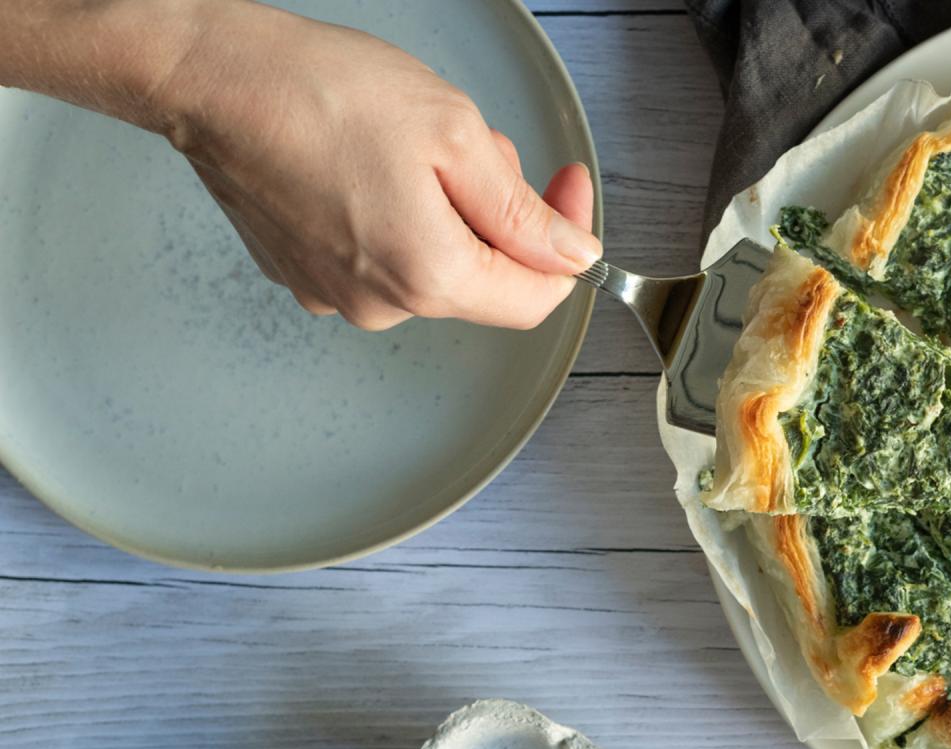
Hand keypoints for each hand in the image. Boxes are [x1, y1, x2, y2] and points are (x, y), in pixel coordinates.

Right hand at [152, 2, 598, 329]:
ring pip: (433, 261)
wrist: (212, 78)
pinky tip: (368, 161)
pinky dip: (395, 213)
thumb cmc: (320, 93)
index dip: (566, 243)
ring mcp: (336, 293)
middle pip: (484, 276)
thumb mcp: (453, 135)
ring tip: (406, 144)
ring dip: (446, 208)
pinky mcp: (305, 272)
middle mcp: (381, 304)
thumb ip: (521, 212)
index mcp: (429, 276)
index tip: (565, 186)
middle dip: (497, 211)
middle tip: (469, 141)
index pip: (538, 296)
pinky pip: (381, 253)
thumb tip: (573, 257)